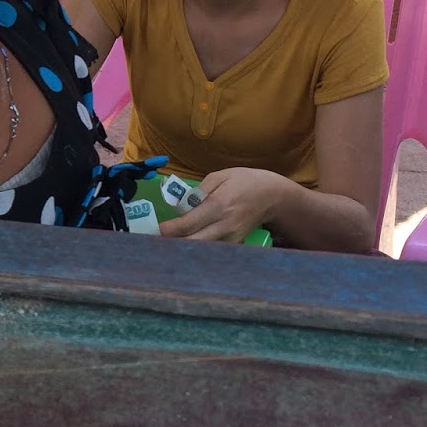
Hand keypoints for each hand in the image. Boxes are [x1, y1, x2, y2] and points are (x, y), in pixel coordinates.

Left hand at [160, 167, 284, 242]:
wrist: (273, 196)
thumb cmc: (244, 181)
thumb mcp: (221, 176)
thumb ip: (199, 190)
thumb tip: (181, 205)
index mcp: (218, 206)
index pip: (188, 224)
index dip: (168, 230)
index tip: (153, 231)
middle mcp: (224, 226)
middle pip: (193, 243)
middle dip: (172, 244)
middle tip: (153, 242)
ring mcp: (231, 238)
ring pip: (202, 251)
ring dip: (183, 249)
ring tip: (165, 245)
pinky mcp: (235, 244)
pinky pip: (212, 250)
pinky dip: (197, 250)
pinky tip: (184, 246)